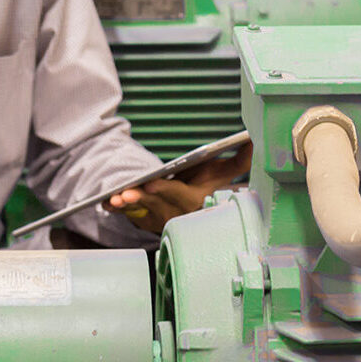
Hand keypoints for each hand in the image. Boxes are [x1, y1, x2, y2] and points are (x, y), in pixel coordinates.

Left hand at [105, 140, 252, 233]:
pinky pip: (128, 215)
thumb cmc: (206, 184)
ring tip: (114, 198)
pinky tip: (106, 202)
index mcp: (194, 201)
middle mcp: (176, 213)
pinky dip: (117, 209)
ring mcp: (159, 219)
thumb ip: (238, 160)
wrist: (193, 208)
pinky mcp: (145, 220)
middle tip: (125, 194)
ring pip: (140, 212)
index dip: (164, 190)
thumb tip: (254, 140)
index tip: (151, 183)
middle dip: (140, 199)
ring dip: (126, 206)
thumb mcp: (221, 173)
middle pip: (155, 204)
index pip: (179, 195)